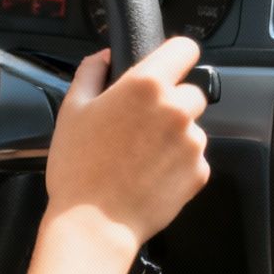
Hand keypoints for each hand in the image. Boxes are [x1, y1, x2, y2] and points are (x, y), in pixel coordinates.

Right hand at [44, 37, 211, 249]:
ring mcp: (192, 142)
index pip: (185, 49)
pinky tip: (150, 175)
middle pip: (190, 92)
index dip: (176, 56)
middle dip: (172, 103)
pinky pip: (194, 158)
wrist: (94, 224)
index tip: (168, 66)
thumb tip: (104, 57)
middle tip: (142, 125)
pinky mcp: (200, 172)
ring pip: (192, 127)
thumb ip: (91, 72)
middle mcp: (177, 109)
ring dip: (175, 135)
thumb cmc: (78, 168)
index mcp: (146, 85)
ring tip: (141, 156)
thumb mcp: (73, 110)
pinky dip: (178, 164)